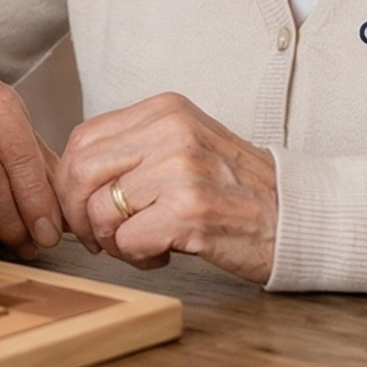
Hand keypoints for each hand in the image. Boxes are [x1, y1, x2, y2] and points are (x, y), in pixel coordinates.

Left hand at [52, 93, 277, 281]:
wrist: (296, 216)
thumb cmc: (236, 189)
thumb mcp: (185, 145)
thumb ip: (135, 148)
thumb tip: (72, 177)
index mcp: (164, 110)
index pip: (83, 139)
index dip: (70, 182)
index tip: (82, 208)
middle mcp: (170, 132)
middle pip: (81, 172)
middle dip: (78, 214)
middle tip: (98, 237)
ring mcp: (180, 170)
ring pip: (100, 212)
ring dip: (111, 242)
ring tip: (142, 246)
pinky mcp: (189, 212)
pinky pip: (127, 241)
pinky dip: (138, 257)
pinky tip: (164, 254)